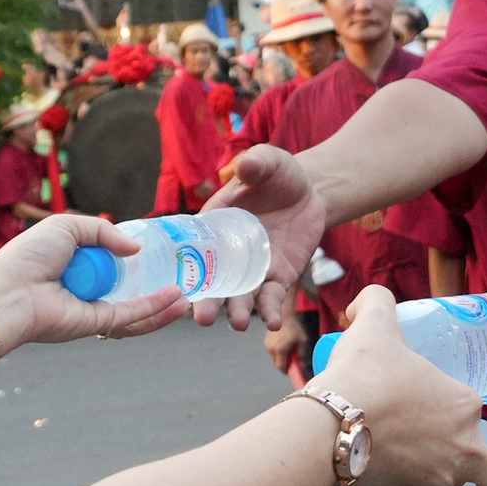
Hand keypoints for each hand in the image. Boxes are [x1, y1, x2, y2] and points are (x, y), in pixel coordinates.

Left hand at [0, 214, 188, 351]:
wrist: (9, 290)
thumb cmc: (29, 257)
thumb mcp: (68, 227)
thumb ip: (103, 232)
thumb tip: (135, 249)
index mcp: (78, 265)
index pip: (113, 263)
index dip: (136, 259)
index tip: (161, 251)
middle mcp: (88, 289)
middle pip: (130, 288)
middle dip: (157, 286)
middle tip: (183, 277)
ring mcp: (94, 308)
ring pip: (137, 309)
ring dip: (163, 304)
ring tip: (189, 296)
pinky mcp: (97, 324)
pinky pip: (131, 316)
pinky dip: (155, 309)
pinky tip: (176, 300)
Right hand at [196, 146, 325, 332]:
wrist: (309, 191)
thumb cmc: (278, 174)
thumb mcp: (268, 162)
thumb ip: (256, 164)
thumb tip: (246, 166)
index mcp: (214, 226)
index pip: (192, 249)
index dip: (183, 267)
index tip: (176, 286)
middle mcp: (227, 254)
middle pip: (212, 282)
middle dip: (207, 302)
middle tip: (202, 318)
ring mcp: (252, 269)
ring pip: (240, 297)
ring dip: (238, 312)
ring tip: (240, 323)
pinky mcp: (278, 277)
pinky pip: (272, 298)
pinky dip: (271, 311)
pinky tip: (273, 322)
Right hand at [264, 316, 308, 374]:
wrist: (283, 314)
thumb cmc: (295, 327)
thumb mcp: (302, 341)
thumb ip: (302, 356)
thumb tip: (302, 367)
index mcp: (280, 350)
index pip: (281, 368)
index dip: (288, 371)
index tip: (294, 371)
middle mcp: (271, 349)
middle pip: (277, 364)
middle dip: (285, 364)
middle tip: (293, 360)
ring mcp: (267, 346)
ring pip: (274, 358)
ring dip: (281, 358)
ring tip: (289, 350)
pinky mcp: (266, 342)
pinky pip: (272, 352)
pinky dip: (278, 352)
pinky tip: (284, 345)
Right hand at [313, 286, 486, 485]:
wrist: (329, 425)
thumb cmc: (361, 376)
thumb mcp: (374, 326)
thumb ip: (376, 303)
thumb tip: (364, 302)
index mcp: (464, 407)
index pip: (475, 414)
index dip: (453, 412)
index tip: (428, 410)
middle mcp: (462, 451)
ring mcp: (437, 483)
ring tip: (404, 474)